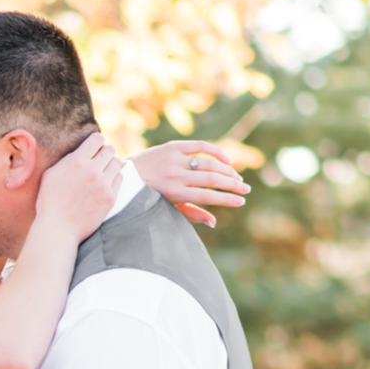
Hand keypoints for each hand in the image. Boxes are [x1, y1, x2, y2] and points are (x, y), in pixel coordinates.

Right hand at [33, 132, 122, 240]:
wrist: (57, 229)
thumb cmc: (49, 202)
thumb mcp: (50, 174)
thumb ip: (67, 159)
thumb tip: (79, 151)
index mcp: (76, 162)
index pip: (97, 139)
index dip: (95, 142)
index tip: (91, 150)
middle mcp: (92, 171)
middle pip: (110, 149)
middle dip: (103, 153)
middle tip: (96, 162)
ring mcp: (103, 185)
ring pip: (117, 163)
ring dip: (110, 165)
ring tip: (101, 173)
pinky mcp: (110, 198)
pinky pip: (119, 179)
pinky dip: (113, 179)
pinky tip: (103, 185)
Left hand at [131, 139, 250, 226]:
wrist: (125, 175)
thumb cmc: (147, 197)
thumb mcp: (166, 208)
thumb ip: (190, 214)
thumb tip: (213, 223)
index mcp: (173, 193)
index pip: (207, 196)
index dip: (226, 200)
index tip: (241, 202)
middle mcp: (175, 175)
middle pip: (212, 179)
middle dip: (232, 185)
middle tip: (245, 190)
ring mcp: (174, 159)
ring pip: (210, 163)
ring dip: (228, 171)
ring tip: (237, 179)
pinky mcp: (173, 146)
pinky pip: (201, 145)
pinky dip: (217, 152)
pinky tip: (228, 160)